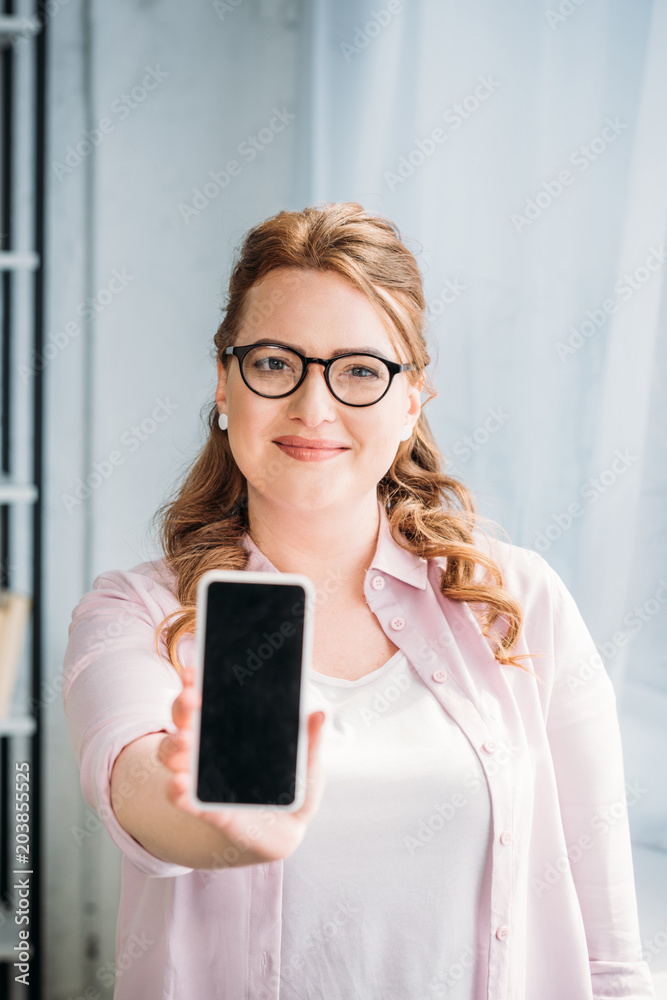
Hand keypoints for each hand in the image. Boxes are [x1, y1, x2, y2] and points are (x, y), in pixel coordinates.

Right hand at [159, 666, 326, 866]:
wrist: (286, 833)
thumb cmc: (291, 791)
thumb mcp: (306, 765)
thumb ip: (310, 742)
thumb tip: (319, 713)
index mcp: (229, 731)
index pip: (206, 701)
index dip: (195, 685)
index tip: (193, 671)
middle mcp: (207, 750)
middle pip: (183, 721)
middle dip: (182, 707)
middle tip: (191, 700)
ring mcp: (202, 778)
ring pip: (172, 755)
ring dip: (173, 747)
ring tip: (185, 743)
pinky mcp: (206, 810)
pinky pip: (184, 799)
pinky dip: (177, 792)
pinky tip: (179, 783)